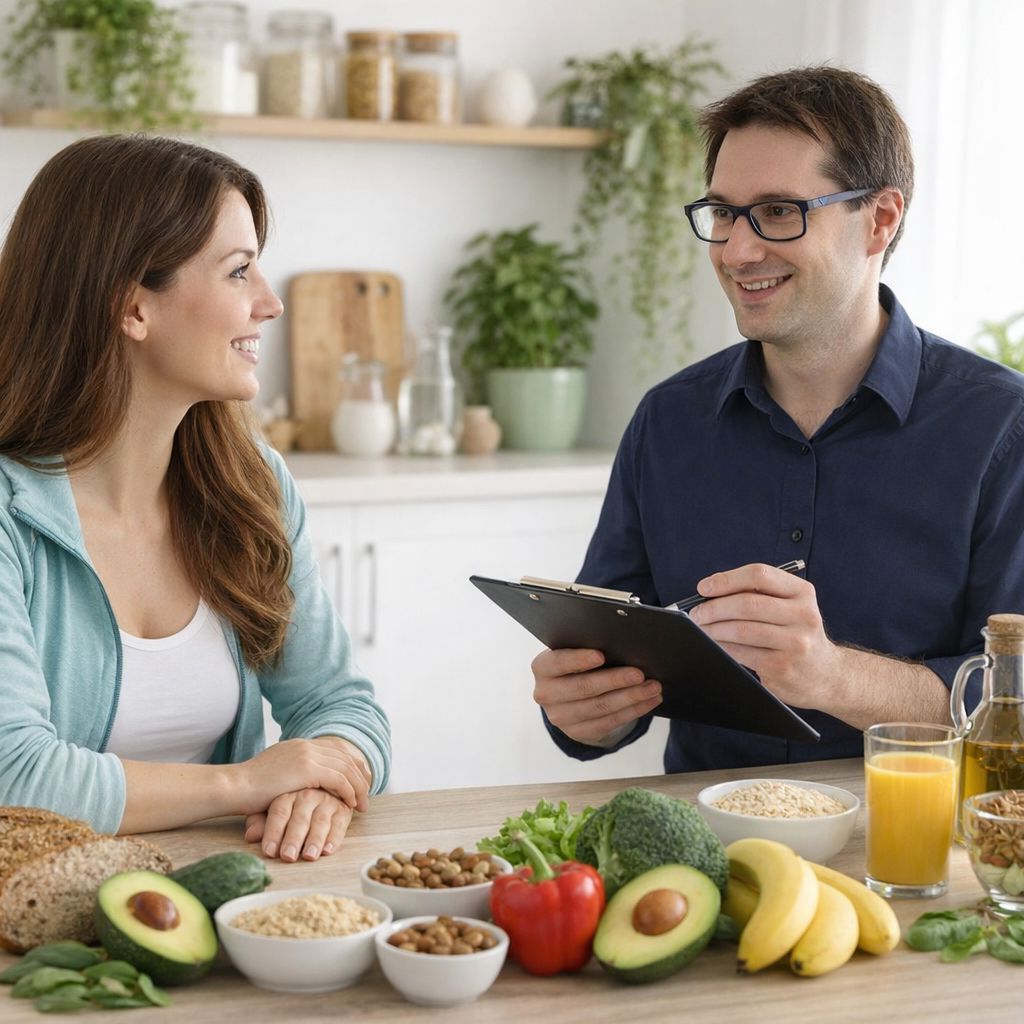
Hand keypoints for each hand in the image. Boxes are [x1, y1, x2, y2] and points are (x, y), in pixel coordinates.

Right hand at [233, 736, 371, 816]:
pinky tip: (351, 804)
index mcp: (298, 745)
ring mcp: (307, 754)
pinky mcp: (308, 768)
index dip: (350, 764)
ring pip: (346, 767)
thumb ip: (291, 774)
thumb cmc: (248, 789)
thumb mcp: (275, 776)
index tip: (359, 780)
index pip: (334, 749)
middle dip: (360, 774)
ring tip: (362, 803)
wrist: (233, 786)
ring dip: (358, 786)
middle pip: (345, 755)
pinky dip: (349, 792)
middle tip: (367, 792)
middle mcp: (305, 745)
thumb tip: (303, 785)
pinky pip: (339, 779)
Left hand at [244, 789, 352, 860]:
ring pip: (320, 821)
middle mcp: (308, 795)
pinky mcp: (343, 809)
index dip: (274, 832)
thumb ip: (260, 822)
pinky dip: (335, 837)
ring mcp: (327, 801)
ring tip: (309, 856)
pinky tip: (328, 850)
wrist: (323, 786)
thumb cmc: (292, 805)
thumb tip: (250, 835)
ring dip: (315, 839)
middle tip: (288, 856)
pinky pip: (340, 823)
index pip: (279, 812)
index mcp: (288, 794)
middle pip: (300, 818)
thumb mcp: (271, 809)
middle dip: (293, 838)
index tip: (269, 852)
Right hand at [532, 647, 661, 746]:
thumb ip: (587, 647)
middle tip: (640, 674)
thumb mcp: (573, 652)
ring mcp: (560, 717)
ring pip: (600, 707)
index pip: (558, 662)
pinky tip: (649, 701)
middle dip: (615, 680)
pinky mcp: (578, 732)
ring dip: (631, 697)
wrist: (566, 694)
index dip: (579, 659)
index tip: (602, 655)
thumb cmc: (576, 663)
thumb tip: (621, 645)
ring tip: (653, 687)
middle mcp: (546, 694)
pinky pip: (609, 722)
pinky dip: (633, 711)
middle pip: (584, 688)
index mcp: (542, 668)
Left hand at [687, 562, 837, 706]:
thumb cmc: (796, 634)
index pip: (759, 574)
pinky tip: (714, 644)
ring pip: (742, 629)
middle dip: (713, 607)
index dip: (726, 579)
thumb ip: (758, 594)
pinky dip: (721, 646)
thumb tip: (710, 592)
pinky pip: (742, 653)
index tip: (704, 587)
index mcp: (802, 592)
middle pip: (747, 604)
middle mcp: (803, 615)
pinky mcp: (782, 666)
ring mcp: (795, 642)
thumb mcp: (790, 606)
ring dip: (713, 628)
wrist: (826, 675)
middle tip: (696, 613)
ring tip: (700, 628)